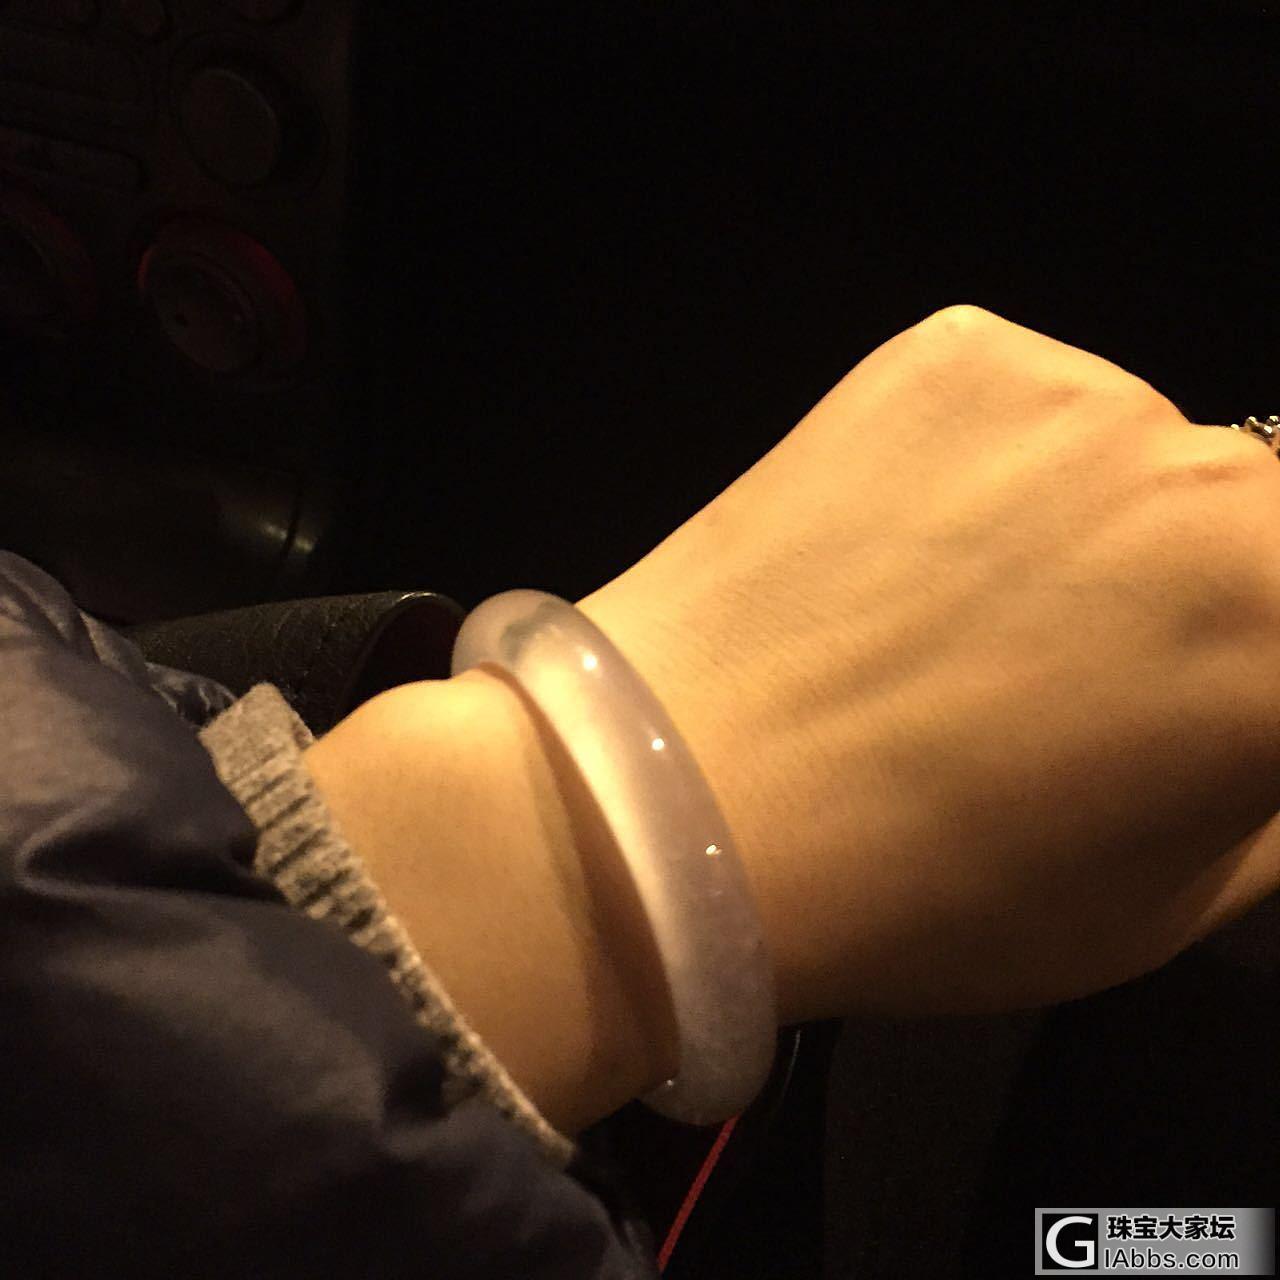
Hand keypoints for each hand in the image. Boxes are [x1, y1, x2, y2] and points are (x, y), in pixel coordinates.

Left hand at [577, 304, 1279, 1019]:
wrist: (676, 796)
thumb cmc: (913, 888)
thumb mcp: (1160, 903)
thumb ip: (1268, 792)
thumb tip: (1265, 715)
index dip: (1239, 667)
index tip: (1185, 695)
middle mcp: (1213, 476)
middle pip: (1249, 521)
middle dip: (1193, 594)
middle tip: (1072, 671)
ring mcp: (1074, 394)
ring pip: (1137, 458)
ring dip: (1090, 526)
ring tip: (956, 620)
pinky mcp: (952, 351)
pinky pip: (1021, 409)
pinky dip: (989, 468)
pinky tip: (898, 554)